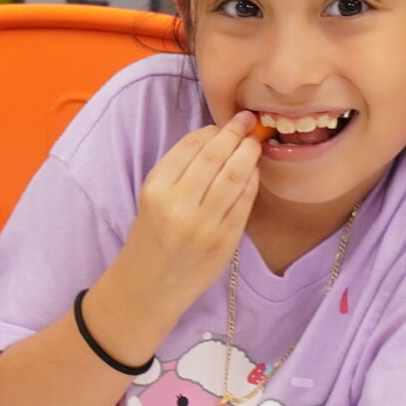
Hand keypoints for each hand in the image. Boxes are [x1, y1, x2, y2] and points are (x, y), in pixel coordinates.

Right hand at [113, 113, 262, 315]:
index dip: (212, 131)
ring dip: (248, 154)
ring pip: (234, 177)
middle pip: (215, 157)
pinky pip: (244, 203)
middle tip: (247, 121)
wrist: (152, 283)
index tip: (224, 123)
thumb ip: (179, 170)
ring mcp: (204, 225)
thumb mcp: (153, 197)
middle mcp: (179, 206)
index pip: (190, 147)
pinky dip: (252, 181)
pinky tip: (253, 171)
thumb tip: (216, 137)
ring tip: (254, 142)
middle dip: (234, 134)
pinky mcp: (224, 241)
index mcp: (156, 189)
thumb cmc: (153, 234)